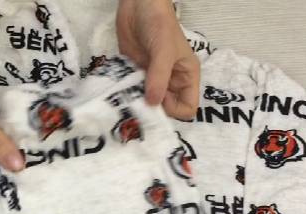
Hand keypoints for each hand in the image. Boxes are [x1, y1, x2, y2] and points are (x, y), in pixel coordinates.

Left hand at [116, 0, 200, 119]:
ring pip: (146, 104)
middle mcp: (170, 81)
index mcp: (186, 77)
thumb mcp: (163, 50)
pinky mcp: (134, 74)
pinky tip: (117, 91)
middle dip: (152, 112)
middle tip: (135, 106)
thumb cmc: (159, 23)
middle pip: (165, 110)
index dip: (174, 111)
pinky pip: (131, 92)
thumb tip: (153, 103)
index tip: (157, 101)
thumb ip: (159, 76)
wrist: (139, 5)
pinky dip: (125, 95)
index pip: (187, 107)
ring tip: (124, 99)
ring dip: (135, 104)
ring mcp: (151, 79)